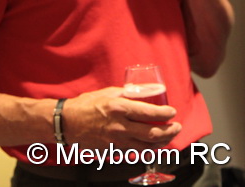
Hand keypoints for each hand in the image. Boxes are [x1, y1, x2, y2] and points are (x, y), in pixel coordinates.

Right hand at [61, 86, 180, 149]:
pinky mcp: (113, 149)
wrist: (67, 123)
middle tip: (177, 127)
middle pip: (152, 133)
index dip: (166, 113)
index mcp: (119, 108)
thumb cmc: (86, 104)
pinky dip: (148, 148)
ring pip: (146, 146)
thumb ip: (127, 94)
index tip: (173, 112)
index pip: (150, 113)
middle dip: (170, 131)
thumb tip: (143, 93)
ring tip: (169, 136)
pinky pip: (135, 151)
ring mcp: (116, 140)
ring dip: (162, 142)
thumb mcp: (108, 93)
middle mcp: (120, 126)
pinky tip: (153, 144)